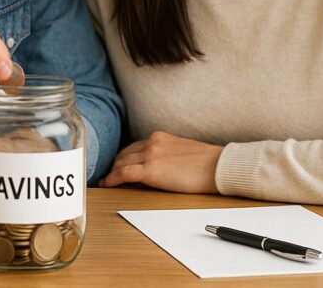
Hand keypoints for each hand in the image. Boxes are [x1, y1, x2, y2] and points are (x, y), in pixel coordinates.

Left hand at [99, 131, 221, 192]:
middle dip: (114, 164)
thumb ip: (165, 154)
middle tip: (108, 174)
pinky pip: (123, 174)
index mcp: (159, 137)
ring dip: (111, 172)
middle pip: (124, 154)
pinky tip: (106, 184)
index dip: (123, 157)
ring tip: (106, 181)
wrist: (216, 166)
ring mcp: (150, 155)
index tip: (117, 164)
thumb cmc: (206, 162)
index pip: (134, 147)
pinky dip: (111, 179)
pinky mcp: (150, 170)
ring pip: (121, 163)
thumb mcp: (181, 151)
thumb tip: (157, 166)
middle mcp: (152, 142)